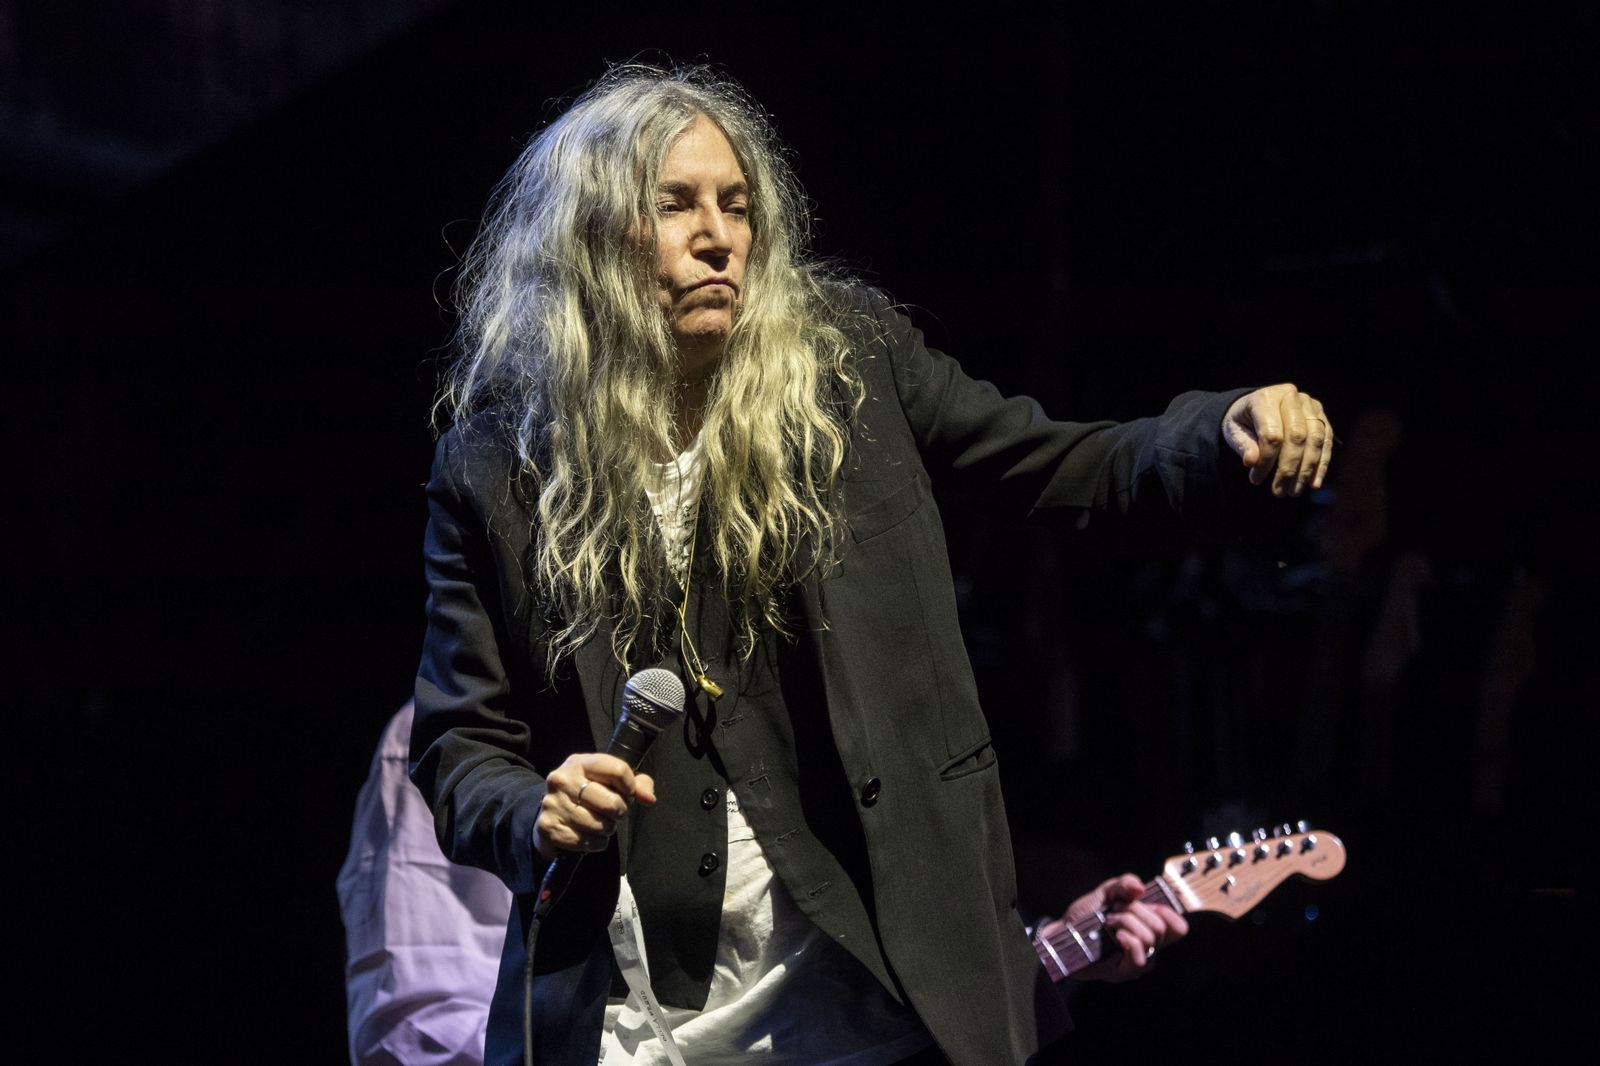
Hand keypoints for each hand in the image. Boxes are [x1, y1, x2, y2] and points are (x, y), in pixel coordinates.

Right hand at [534, 753, 656, 860]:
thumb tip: (648, 798)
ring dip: (607, 829)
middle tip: (612, 811)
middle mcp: (562, 780)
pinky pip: (589, 843)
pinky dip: (595, 843)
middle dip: (619, 811)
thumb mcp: (608, 780)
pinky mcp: (550, 828)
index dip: (631, 787)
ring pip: (602, 826)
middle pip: (612, 803)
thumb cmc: (586, 795)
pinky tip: (588, 833)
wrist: (549, 814)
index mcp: (579, 763)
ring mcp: (553, 804)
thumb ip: (636, 784)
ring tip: (598, 822)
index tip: (627, 793)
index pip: (619, 771)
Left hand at [1042, 873, 1189, 982]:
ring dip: (1127, 922)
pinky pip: (1139, 957)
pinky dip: (1129, 940)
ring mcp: (1136, 962)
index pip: (1178, 928)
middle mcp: (1147, 948)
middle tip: (1114, 909)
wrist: (1062, 932)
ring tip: (1108, 920)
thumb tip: (1140, 888)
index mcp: (1148, 929)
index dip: (1170, 913)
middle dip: (1136, 911)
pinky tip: (1116, 935)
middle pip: (1160, 928)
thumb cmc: (1085, 915)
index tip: (1150, 903)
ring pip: (1149, 939)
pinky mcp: (1123, 972)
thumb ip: (1123, 884)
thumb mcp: (1105, 893)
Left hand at [1222, 384, 1332, 497]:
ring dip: (1307, 470)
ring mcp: (1309, 405)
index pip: (1272, 433)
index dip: (1266, 461)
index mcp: (1266, 398)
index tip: (1256, 480)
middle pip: (1297, 437)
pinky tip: (1313, 483)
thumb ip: (1242, 445)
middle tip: (1279, 491)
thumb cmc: (1242, 421)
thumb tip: (1251, 461)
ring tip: (1294, 491)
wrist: (1254, 407)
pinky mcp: (1321, 415)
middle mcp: (1291, 397)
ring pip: (1315, 440)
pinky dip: (1321, 464)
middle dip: (1289, 469)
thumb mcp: (1233, 431)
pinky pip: (1326, 440)